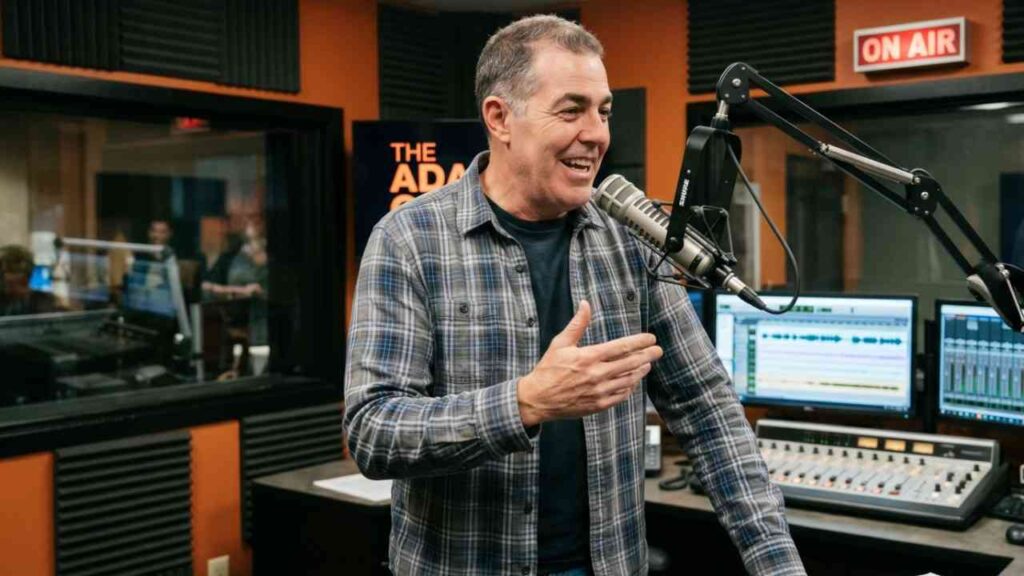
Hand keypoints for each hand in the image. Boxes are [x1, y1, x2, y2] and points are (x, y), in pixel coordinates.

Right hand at [517, 299, 662, 426]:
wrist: (538, 399)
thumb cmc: (548, 370)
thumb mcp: (560, 343)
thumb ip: (577, 324)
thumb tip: (585, 304)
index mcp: (589, 357)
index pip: (622, 347)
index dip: (639, 341)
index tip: (650, 338)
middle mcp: (597, 374)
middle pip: (630, 363)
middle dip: (647, 355)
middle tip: (658, 350)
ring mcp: (599, 391)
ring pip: (628, 380)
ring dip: (640, 371)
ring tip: (647, 364)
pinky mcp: (598, 405)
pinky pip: (621, 395)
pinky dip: (630, 387)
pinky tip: (633, 381)